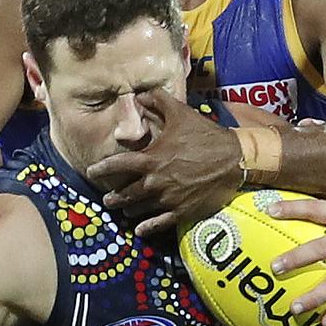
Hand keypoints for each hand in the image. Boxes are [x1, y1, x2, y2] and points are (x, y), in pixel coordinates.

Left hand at [86, 89, 240, 236]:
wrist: (233, 159)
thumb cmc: (205, 135)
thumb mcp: (181, 113)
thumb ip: (158, 102)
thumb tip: (140, 94)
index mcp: (152, 158)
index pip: (119, 165)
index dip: (102, 168)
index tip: (92, 171)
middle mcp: (156, 181)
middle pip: (127, 192)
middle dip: (115, 196)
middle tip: (107, 199)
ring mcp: (168, 199)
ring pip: (141, 208)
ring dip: (129, 210)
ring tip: (123, 211)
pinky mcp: (182, 210)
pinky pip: (160, 223)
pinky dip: (148, 228)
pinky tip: (140, 230)